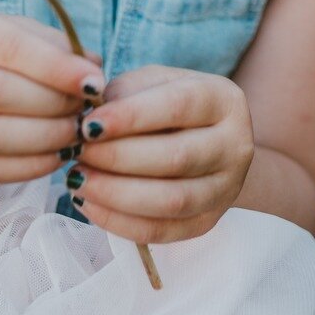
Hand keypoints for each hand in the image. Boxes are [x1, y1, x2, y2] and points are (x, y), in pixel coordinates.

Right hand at [0, 9, 102, 183]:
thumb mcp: (19, 37)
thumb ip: (56, 46)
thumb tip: (93, 67)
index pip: (9, 47)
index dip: (57, 67)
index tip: (95, 82)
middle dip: (53, 104)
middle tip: (85, 109)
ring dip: (45, 137)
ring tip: (75, 132)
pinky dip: (30, 166)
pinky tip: (57, 156)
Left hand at [69, 65, 254, 243]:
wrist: (199, 139)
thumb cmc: (165, 104)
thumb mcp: (150, 83)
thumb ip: (123, 94)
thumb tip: (89, 120)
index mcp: (224, 100)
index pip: (178, 106)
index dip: (130, 117)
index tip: (88, 125)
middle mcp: (236, 145)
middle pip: (176, 158)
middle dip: (117, 158)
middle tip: (78, 154)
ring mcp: (227, 189)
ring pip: (171, 201)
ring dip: (115, 194)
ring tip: (78, 180)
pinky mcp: (208, 222)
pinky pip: (162, 232)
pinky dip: (119, 222)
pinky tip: (89, 204)